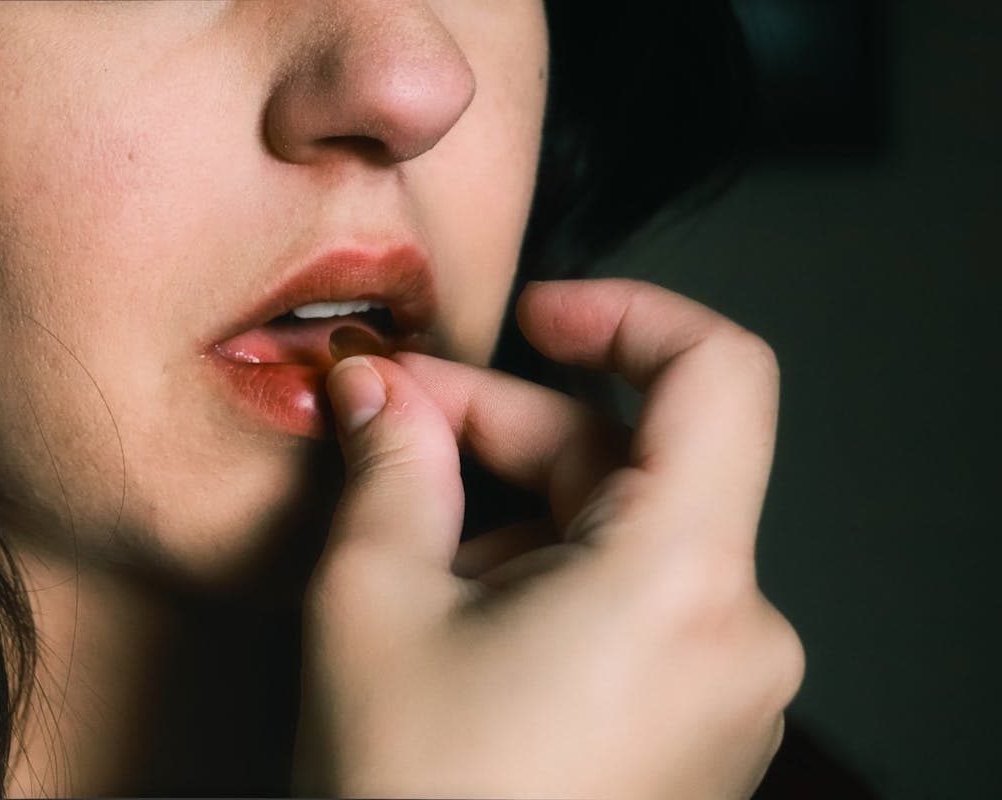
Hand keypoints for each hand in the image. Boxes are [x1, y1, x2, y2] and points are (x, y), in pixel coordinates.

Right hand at [292, 279, 803, 798]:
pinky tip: (461, 609)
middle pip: (639, 463)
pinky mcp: (697, 731)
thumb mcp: (373, 605)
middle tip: (394, 422)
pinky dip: (555, 578)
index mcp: (682, 580)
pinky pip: (637, 607)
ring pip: (628, 539)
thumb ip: (389, 465)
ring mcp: (726, 693)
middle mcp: (737, 634)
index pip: (718, 373)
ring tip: (409, 539)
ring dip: (520, 511)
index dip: (627, 312)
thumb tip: (377, 388)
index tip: (539, 316)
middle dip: (512, 428)